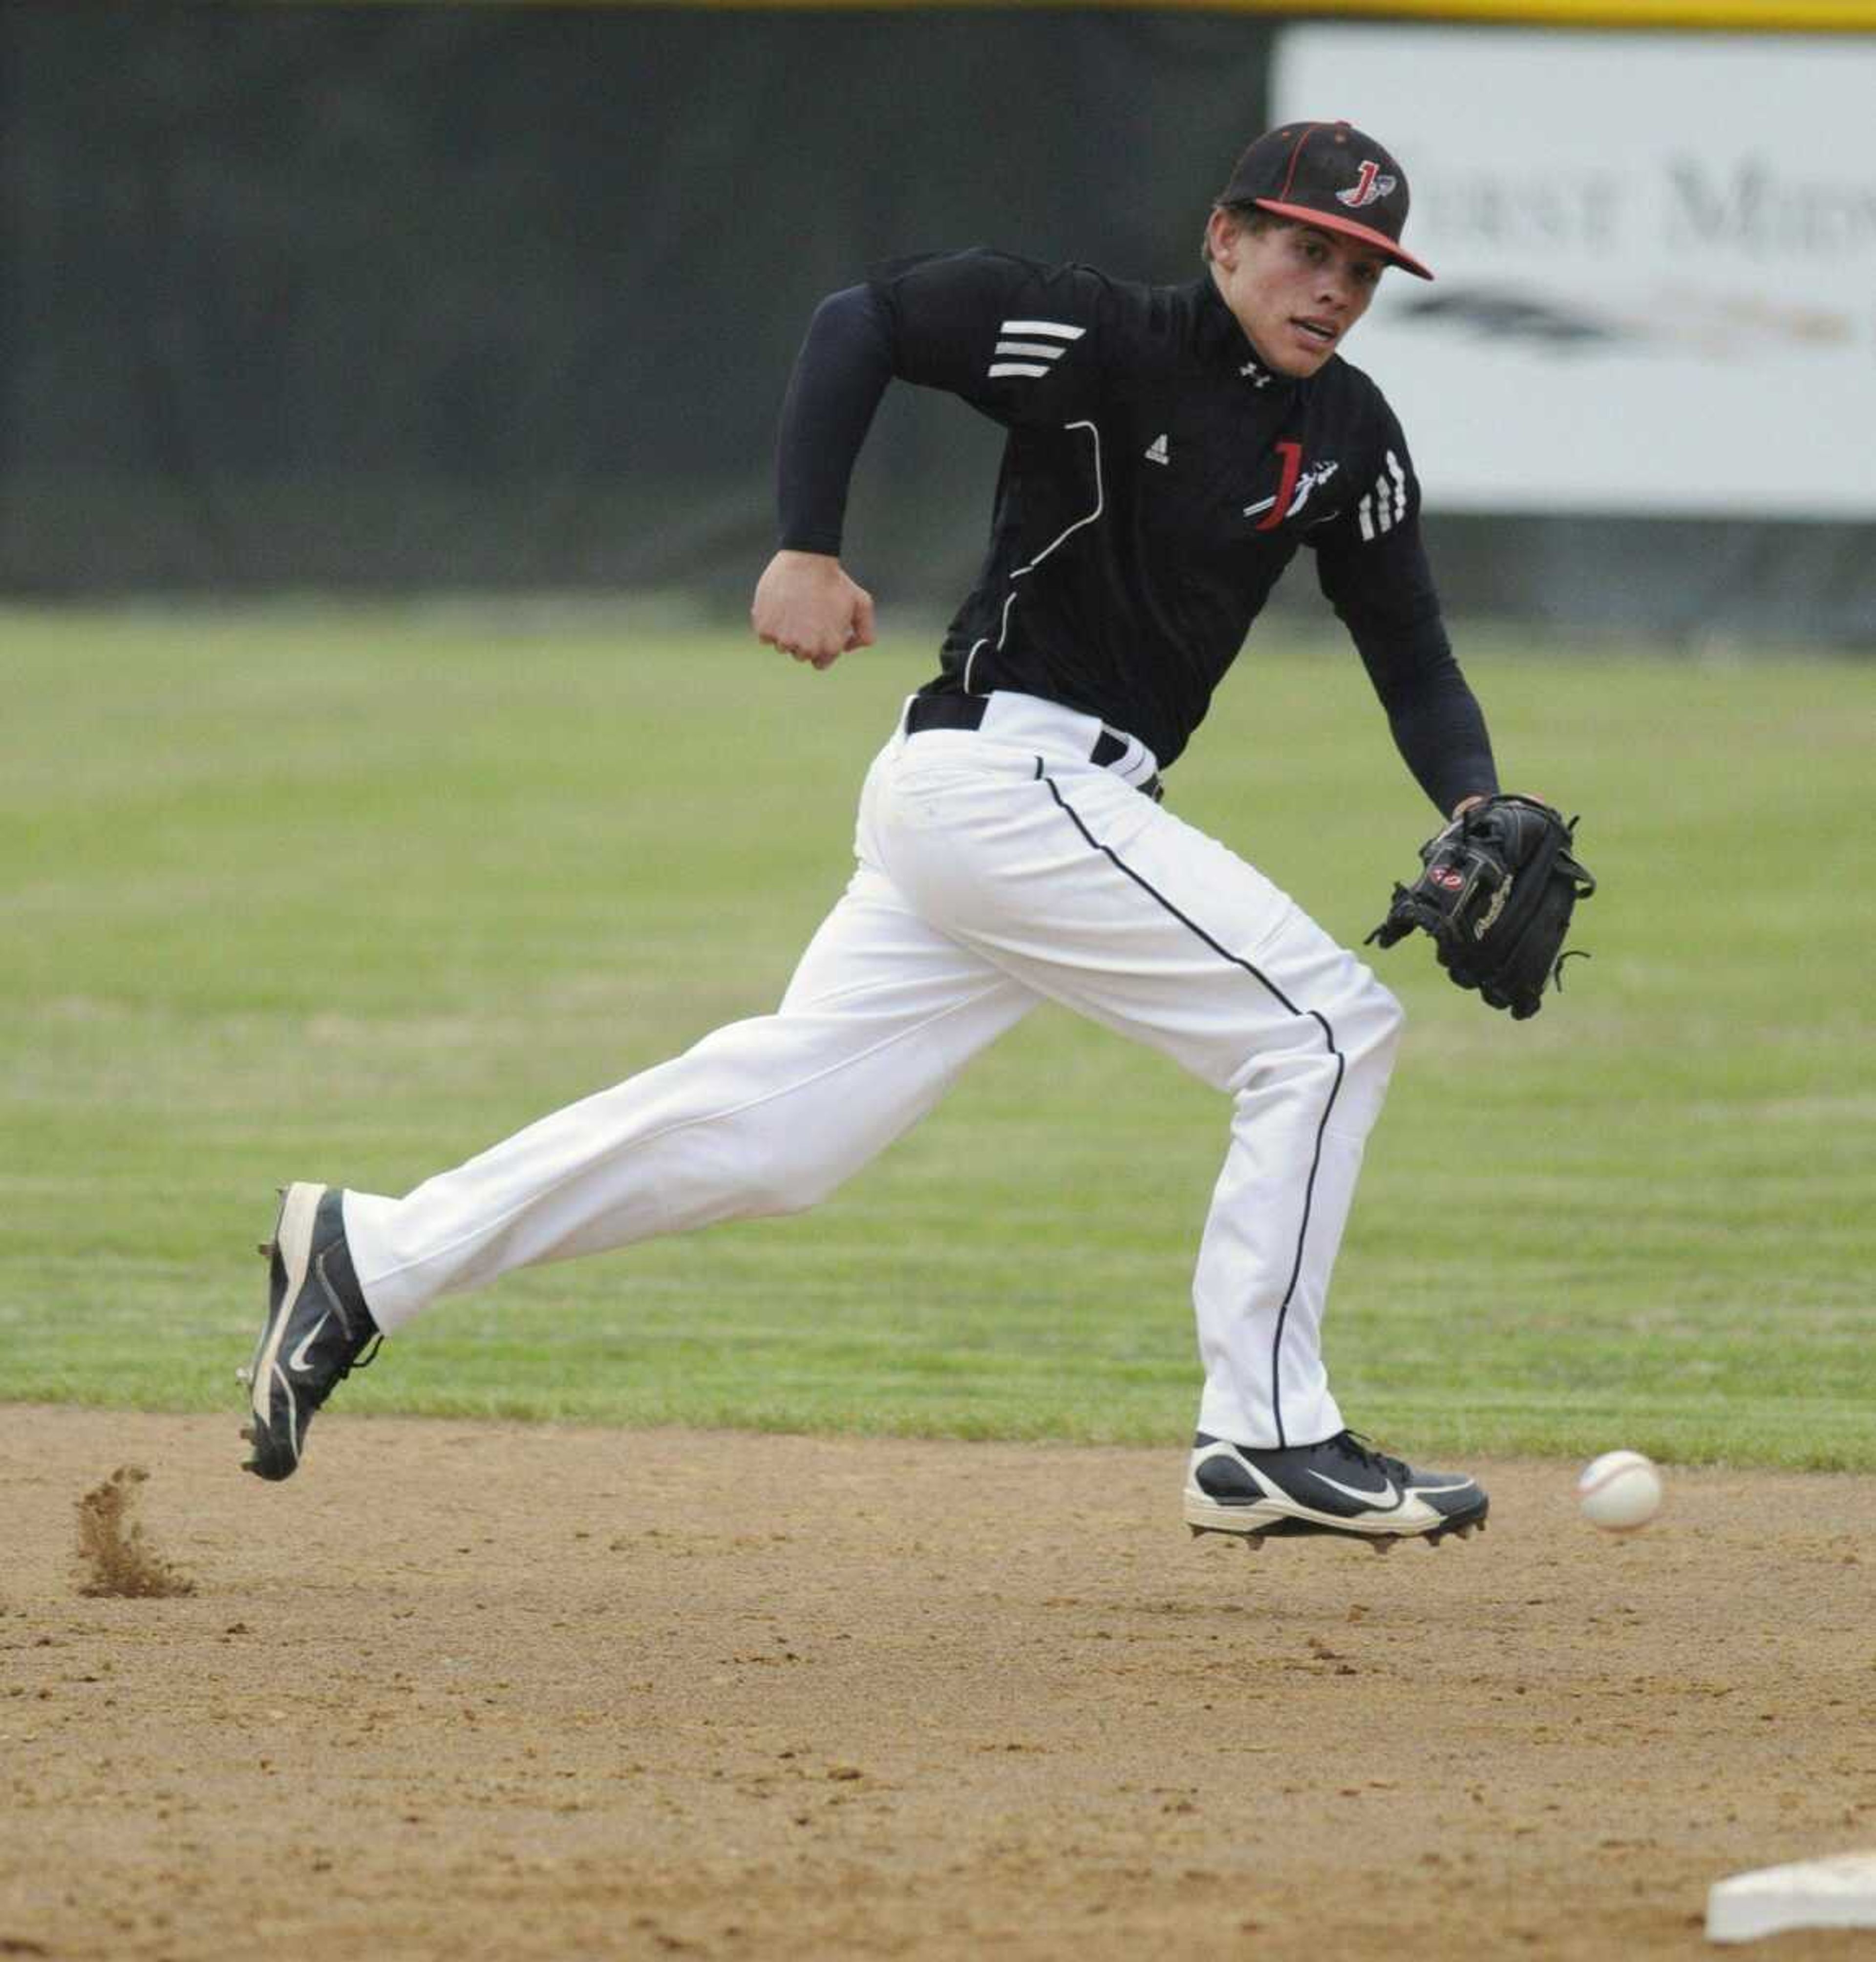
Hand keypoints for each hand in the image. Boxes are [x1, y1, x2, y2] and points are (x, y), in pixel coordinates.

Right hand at [751, 551, 875, 670]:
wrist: (807, 558)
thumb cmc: (835, 580)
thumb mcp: (862, 604)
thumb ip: (865, 632)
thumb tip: (847, 649)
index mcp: (830, 647)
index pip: (819, 662)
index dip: (819, 645)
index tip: (817, 628)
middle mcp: (807, 648)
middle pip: (800, 655)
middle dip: (802, 639)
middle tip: (805, 614)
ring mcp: (784, 640)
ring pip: (781, 646)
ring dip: (784, 632)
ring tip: (792, 607)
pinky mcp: (765, 629)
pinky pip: (765, 636)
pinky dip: (769, 623)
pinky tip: (778, 605)